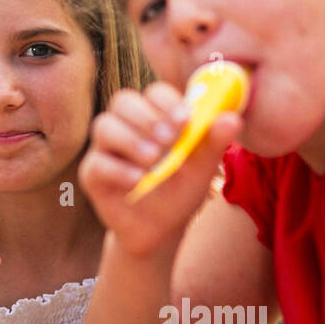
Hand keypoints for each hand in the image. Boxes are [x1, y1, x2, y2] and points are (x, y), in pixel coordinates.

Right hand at [79, 83, 240, 258]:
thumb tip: (232, 119)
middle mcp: (126, 126)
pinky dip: (118, 170)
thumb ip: (213, 142)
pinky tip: (138, 181)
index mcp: (154, 116)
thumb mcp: (201, 167)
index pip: (154, 93)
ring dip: (131, 139)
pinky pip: (97, 163)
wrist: (160, 230)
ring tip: (154, 160)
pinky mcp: (92, 174)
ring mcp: (105, 149)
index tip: (185, 119)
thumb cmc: (180, 190)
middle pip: (123, 101)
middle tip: (169, 139)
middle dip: (147, 117)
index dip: (167, 102)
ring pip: (104, 126)